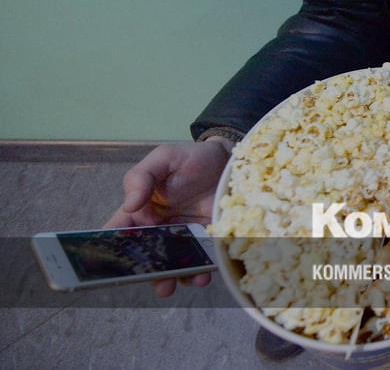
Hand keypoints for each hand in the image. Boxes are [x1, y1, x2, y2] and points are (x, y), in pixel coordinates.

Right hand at [104, 138, 230, 296]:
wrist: (229, 161)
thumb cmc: (192, 158)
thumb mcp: (164, 158)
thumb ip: (142, 177)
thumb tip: (130, 204)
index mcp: (141, 209)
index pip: (120, 231)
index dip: (111, 248)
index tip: (109, 265)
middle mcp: (160, 227)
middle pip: (147, 255)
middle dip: (148, 272)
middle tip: (156, 282)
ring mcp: (184, 235)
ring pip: (174, 263)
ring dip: (175, 276)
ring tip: (181, 282)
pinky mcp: (207, 239)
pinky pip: (201, 258)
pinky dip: (201, 269)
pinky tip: (203, 273)